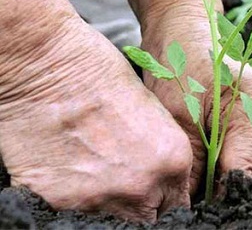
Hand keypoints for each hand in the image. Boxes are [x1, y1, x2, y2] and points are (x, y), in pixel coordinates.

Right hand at [0, 15, 192, 221]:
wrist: (48, 63)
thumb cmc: (101, 74)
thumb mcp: (152, 111)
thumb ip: (162, 153)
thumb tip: (161, 179)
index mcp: (172, 160)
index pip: (177, 204)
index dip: (164, 199)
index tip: (154, 195)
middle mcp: (141, 185)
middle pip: (147, 218)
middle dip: (140, 203)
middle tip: (122, 179)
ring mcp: (99, 197)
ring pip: (112, 218)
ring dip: (106, 200)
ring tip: (93, 167)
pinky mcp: (58, 200)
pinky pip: (72, 212)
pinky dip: (72, 196)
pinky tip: (68, 166)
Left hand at [141, 7, 251, 194]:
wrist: (186, 32)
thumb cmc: (179, 65)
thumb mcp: (178, 118)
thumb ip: (193, 167)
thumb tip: (193, 206)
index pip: (246, 176)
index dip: (222, 200)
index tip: (199, 211)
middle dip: (227, 193)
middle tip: (195, 200)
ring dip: (231, 182)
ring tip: (201, 185)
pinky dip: (233, 167)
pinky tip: (212, 167)